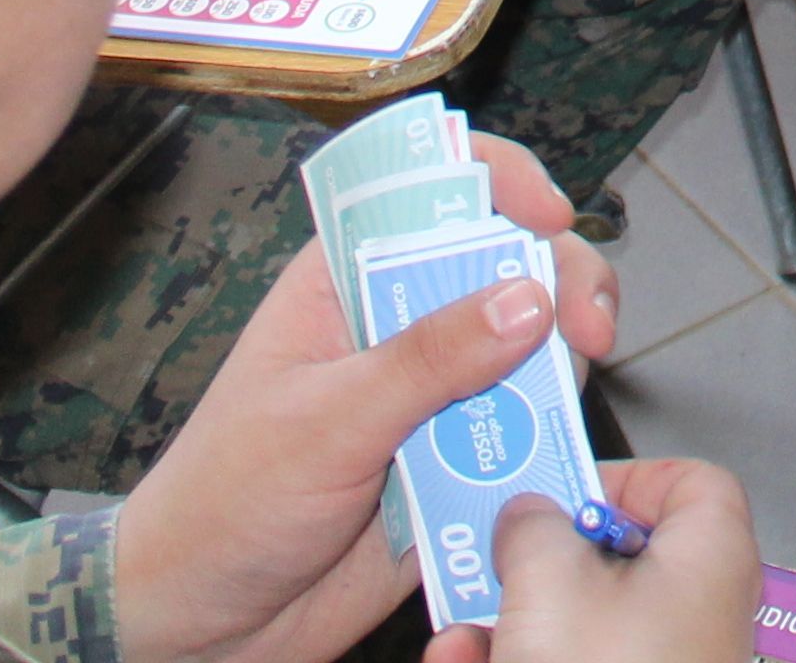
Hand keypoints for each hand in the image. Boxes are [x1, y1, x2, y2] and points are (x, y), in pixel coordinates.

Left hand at [115, 135, 655, 662]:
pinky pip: (527, 431)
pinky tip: (549, 454)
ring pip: (530, 345)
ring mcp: (434, 392)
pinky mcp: (459, 459)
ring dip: (563, 364)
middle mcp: (397, 324)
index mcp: (345, 280)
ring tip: (565, 401)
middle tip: (586, 329)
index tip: (548, 212)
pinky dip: (551, 436)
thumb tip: (525, 300)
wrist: (210, 623)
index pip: (425, 188)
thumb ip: (425, 360)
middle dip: (560, 280)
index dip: (495, 178)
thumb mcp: (322, 421)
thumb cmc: (225, 502)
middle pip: (504, 260)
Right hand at [498, 458, 762, 662]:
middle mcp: (703, 607)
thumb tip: (526, 512)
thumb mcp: (553, 580)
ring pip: (587, 615)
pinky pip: (578, 655)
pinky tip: (475, 655)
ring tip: (470, 625)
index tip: (562, 490)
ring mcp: (672, 655)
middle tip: (503, 556)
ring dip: (518, 614)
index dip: (622, 477)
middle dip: (546, 558)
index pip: (688, 480)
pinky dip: (526, 653)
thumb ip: (535, 526)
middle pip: (620, 552)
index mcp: (713, 554)